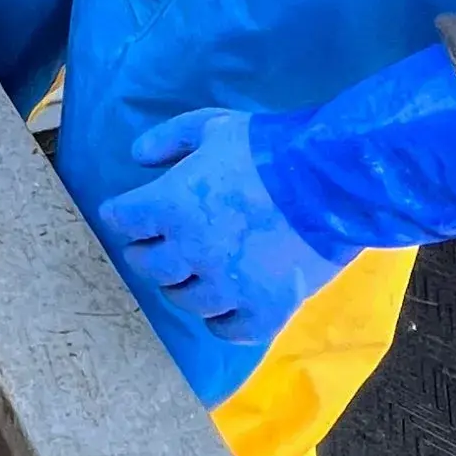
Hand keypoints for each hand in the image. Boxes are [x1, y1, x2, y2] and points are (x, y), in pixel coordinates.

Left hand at [98, 46, 455, 351]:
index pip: (125, 220)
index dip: (125, 215)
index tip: (128, 214)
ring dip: (181, 286)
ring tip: (189, 275)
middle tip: (154, 246)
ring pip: (185, 300)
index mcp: (170, 205)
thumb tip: (136, 157)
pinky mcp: (265, 310)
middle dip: (147, 252)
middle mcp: (192, 251)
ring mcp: (228, 286)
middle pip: (149, 265)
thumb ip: (166, 139)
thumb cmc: (266, 148)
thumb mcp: (210, 126)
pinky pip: (228, 329)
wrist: (330, 181)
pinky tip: (224, 306)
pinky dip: (220, 320)